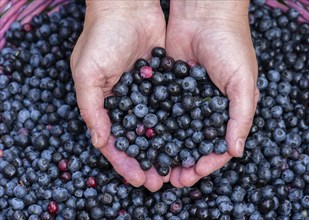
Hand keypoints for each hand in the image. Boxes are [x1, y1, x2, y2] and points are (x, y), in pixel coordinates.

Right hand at [70, 1, 167, 190]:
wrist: (127, 6)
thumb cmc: (101, 37)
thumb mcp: (87, 72)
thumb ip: (90, 107)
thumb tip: (98, 141)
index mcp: (105, 105)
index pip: (114, 142)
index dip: (124, 163)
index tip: (137, 179)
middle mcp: (126, 103)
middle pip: (137, 140)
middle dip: (147, 161)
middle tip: (160, 181)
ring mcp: (146, 94)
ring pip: (156, 128)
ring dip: (164, 148)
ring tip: (177, 167)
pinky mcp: (163, 82)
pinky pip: (171, 108)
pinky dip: (178, 124)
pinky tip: (188, 139)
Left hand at [166, 0, 258, 186]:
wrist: (204, 14)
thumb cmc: (231, 46)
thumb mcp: (243, 83)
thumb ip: (241, 117)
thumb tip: (235, 152)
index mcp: (225, 112)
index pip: (215, 146)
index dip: (205, 164)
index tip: (192, 175)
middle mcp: (204, 109)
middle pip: (191, 143)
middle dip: (182, 162)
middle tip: (169, 179)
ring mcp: (184, 99)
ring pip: (173, 131)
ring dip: (165, 149)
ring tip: (153, 164)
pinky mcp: (166, 87)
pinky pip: (159, 111)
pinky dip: (153, 126)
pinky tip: (143, 138)